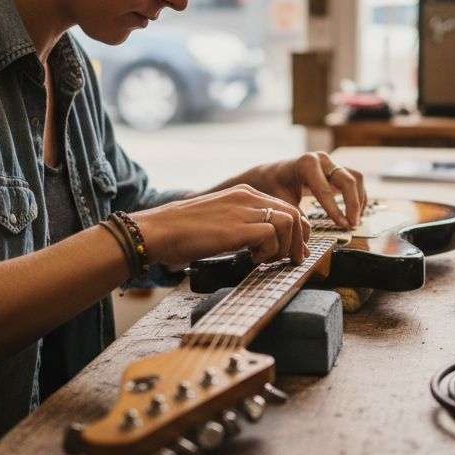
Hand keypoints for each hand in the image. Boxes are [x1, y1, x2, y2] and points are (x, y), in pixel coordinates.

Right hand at [133, 186, 309, 267]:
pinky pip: (271, 235)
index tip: (289, 252)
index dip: (295, 232)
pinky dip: (269, 252)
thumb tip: (260, 245)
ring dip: (284, 247)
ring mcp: (242, 210)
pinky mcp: (236, 228)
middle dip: (297, 241)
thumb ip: (242, 226)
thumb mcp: (220, 221)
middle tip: (287, 261)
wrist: (157, 230)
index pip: (286, 207)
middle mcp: (247, 197)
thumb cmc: (182, 232)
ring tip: (266, 260)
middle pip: (294, 213)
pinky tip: (253, 259)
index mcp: (243, 193)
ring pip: (289, 221)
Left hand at [244, 152, 366, 229]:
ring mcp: (330, 162)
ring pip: (355, 178)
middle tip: (351, 225)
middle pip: (348, 180)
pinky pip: (355, 180)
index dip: (335, 210)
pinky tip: (354, 213)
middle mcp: (321, 159)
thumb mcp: (280, 202)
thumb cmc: (273, 187)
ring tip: (354, 220)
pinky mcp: (336, 168)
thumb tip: (306, 249)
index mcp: (306, 164)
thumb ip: (295, 220)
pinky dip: (358, 196)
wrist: (271, 173)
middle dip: (352, 204)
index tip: (342, 226)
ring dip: (358, 200)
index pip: (326, 190)